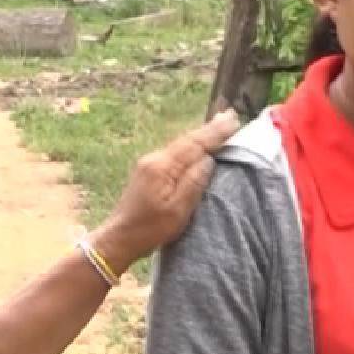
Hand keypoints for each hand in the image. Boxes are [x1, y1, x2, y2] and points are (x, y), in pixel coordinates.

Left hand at [91, 110, 240, 270]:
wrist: (120, 237)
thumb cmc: (150, 229)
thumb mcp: (178, 210)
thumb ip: (194, 182)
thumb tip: (208, 159)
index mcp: (162, 167)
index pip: (193, 144)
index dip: (214, 133)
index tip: (233, 120)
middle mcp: (154, 159)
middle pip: (186, 140)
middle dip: (209, 129)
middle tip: (230, 115)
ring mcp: (148, 164)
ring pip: (180, 145)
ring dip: (200, 136)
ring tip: (219, 124)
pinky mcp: (147, 171)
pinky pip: (174, 153)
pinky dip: (189, 146)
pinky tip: (197, 145)